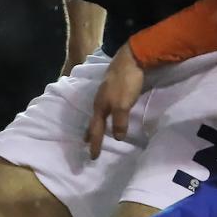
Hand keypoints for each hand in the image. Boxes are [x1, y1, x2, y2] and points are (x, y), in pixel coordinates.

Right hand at [86, 44, 145, 158]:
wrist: (131, 59)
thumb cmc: (125, 82)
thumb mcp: (123, 104)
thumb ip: (119, 121)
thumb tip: (117, 138)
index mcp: (100, 107)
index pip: (96, 130)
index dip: (95, 144)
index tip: (93, 157)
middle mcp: (100, 101)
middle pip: (93, 121)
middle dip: (90, 134)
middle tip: (86, 144)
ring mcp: (106, 94)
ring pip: (99, 114)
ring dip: (97, 125)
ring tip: (95, 131)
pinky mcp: (114, 89)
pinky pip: (107, 108)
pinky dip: (105, 116)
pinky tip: (108, 114)